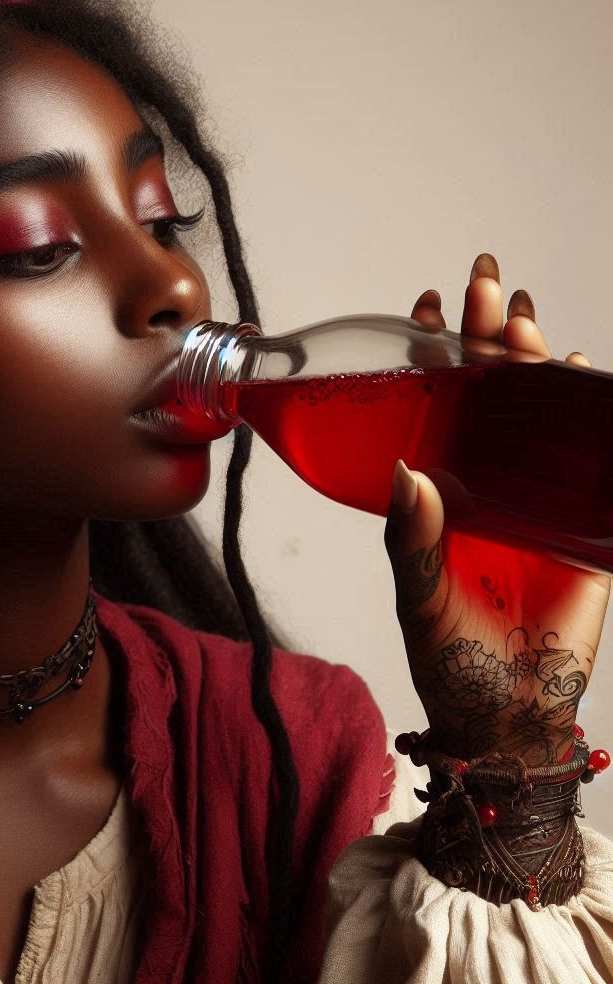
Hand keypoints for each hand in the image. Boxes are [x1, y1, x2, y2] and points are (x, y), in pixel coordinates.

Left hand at [385, 253, 609, 765]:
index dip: (431, 358)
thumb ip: (411, 541)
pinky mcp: (582, 521)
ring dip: (533, 360)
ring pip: (535, 412)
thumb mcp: (419, 597)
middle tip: (484, 283)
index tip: (425, 307)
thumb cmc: (450, 658)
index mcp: (438, 493)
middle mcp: (483, 482)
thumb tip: (405, 473)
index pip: (431, 409)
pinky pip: (588, 455)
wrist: (508, 711)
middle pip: (485, 394)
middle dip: (485, 335)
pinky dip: (585, 411)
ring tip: (524, 314)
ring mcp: (533, 496)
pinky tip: (579, 370)